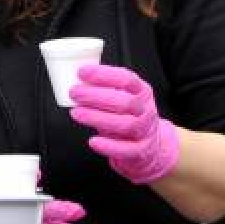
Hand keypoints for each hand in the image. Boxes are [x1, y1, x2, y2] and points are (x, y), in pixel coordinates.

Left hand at [70, 64, 179, 184]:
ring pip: (125, 124)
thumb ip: (103, 90)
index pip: (126, 79)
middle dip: (96, 96)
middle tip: (74, 93)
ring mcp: (144, 131)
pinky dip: (109, 146)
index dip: (103, 75)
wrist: (149, 145)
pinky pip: (126, 150)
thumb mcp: (120, 98)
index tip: (82, 72)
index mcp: (141, 92)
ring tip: (77, 113)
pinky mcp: (140, 151)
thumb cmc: (128, 117)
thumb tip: (77, 82)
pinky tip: (93, 141)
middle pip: (125, 102)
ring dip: (98, 118)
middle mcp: (145, 110)